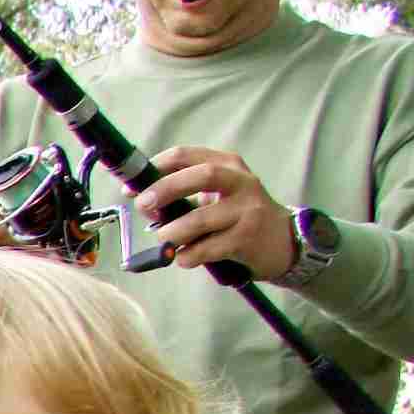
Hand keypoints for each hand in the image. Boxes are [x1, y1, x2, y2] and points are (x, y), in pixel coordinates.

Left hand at [133, 144, 301, 279]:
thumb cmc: (237, 215)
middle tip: (143, 207)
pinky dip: (187, 256)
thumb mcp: (216, 194)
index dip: (154, 169)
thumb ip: (183, 193)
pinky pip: (208, 248)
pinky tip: (183, 258)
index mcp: (227, 164)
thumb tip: (142, 200)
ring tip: (165, 240)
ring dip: (173, 232)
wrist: (281, 240)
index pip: (185, 155)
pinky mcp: (247, 238)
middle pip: (201, 176)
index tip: (132, 189)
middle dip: (164, 190)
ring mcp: (247, 210)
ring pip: (201, 218)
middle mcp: (241, 182)